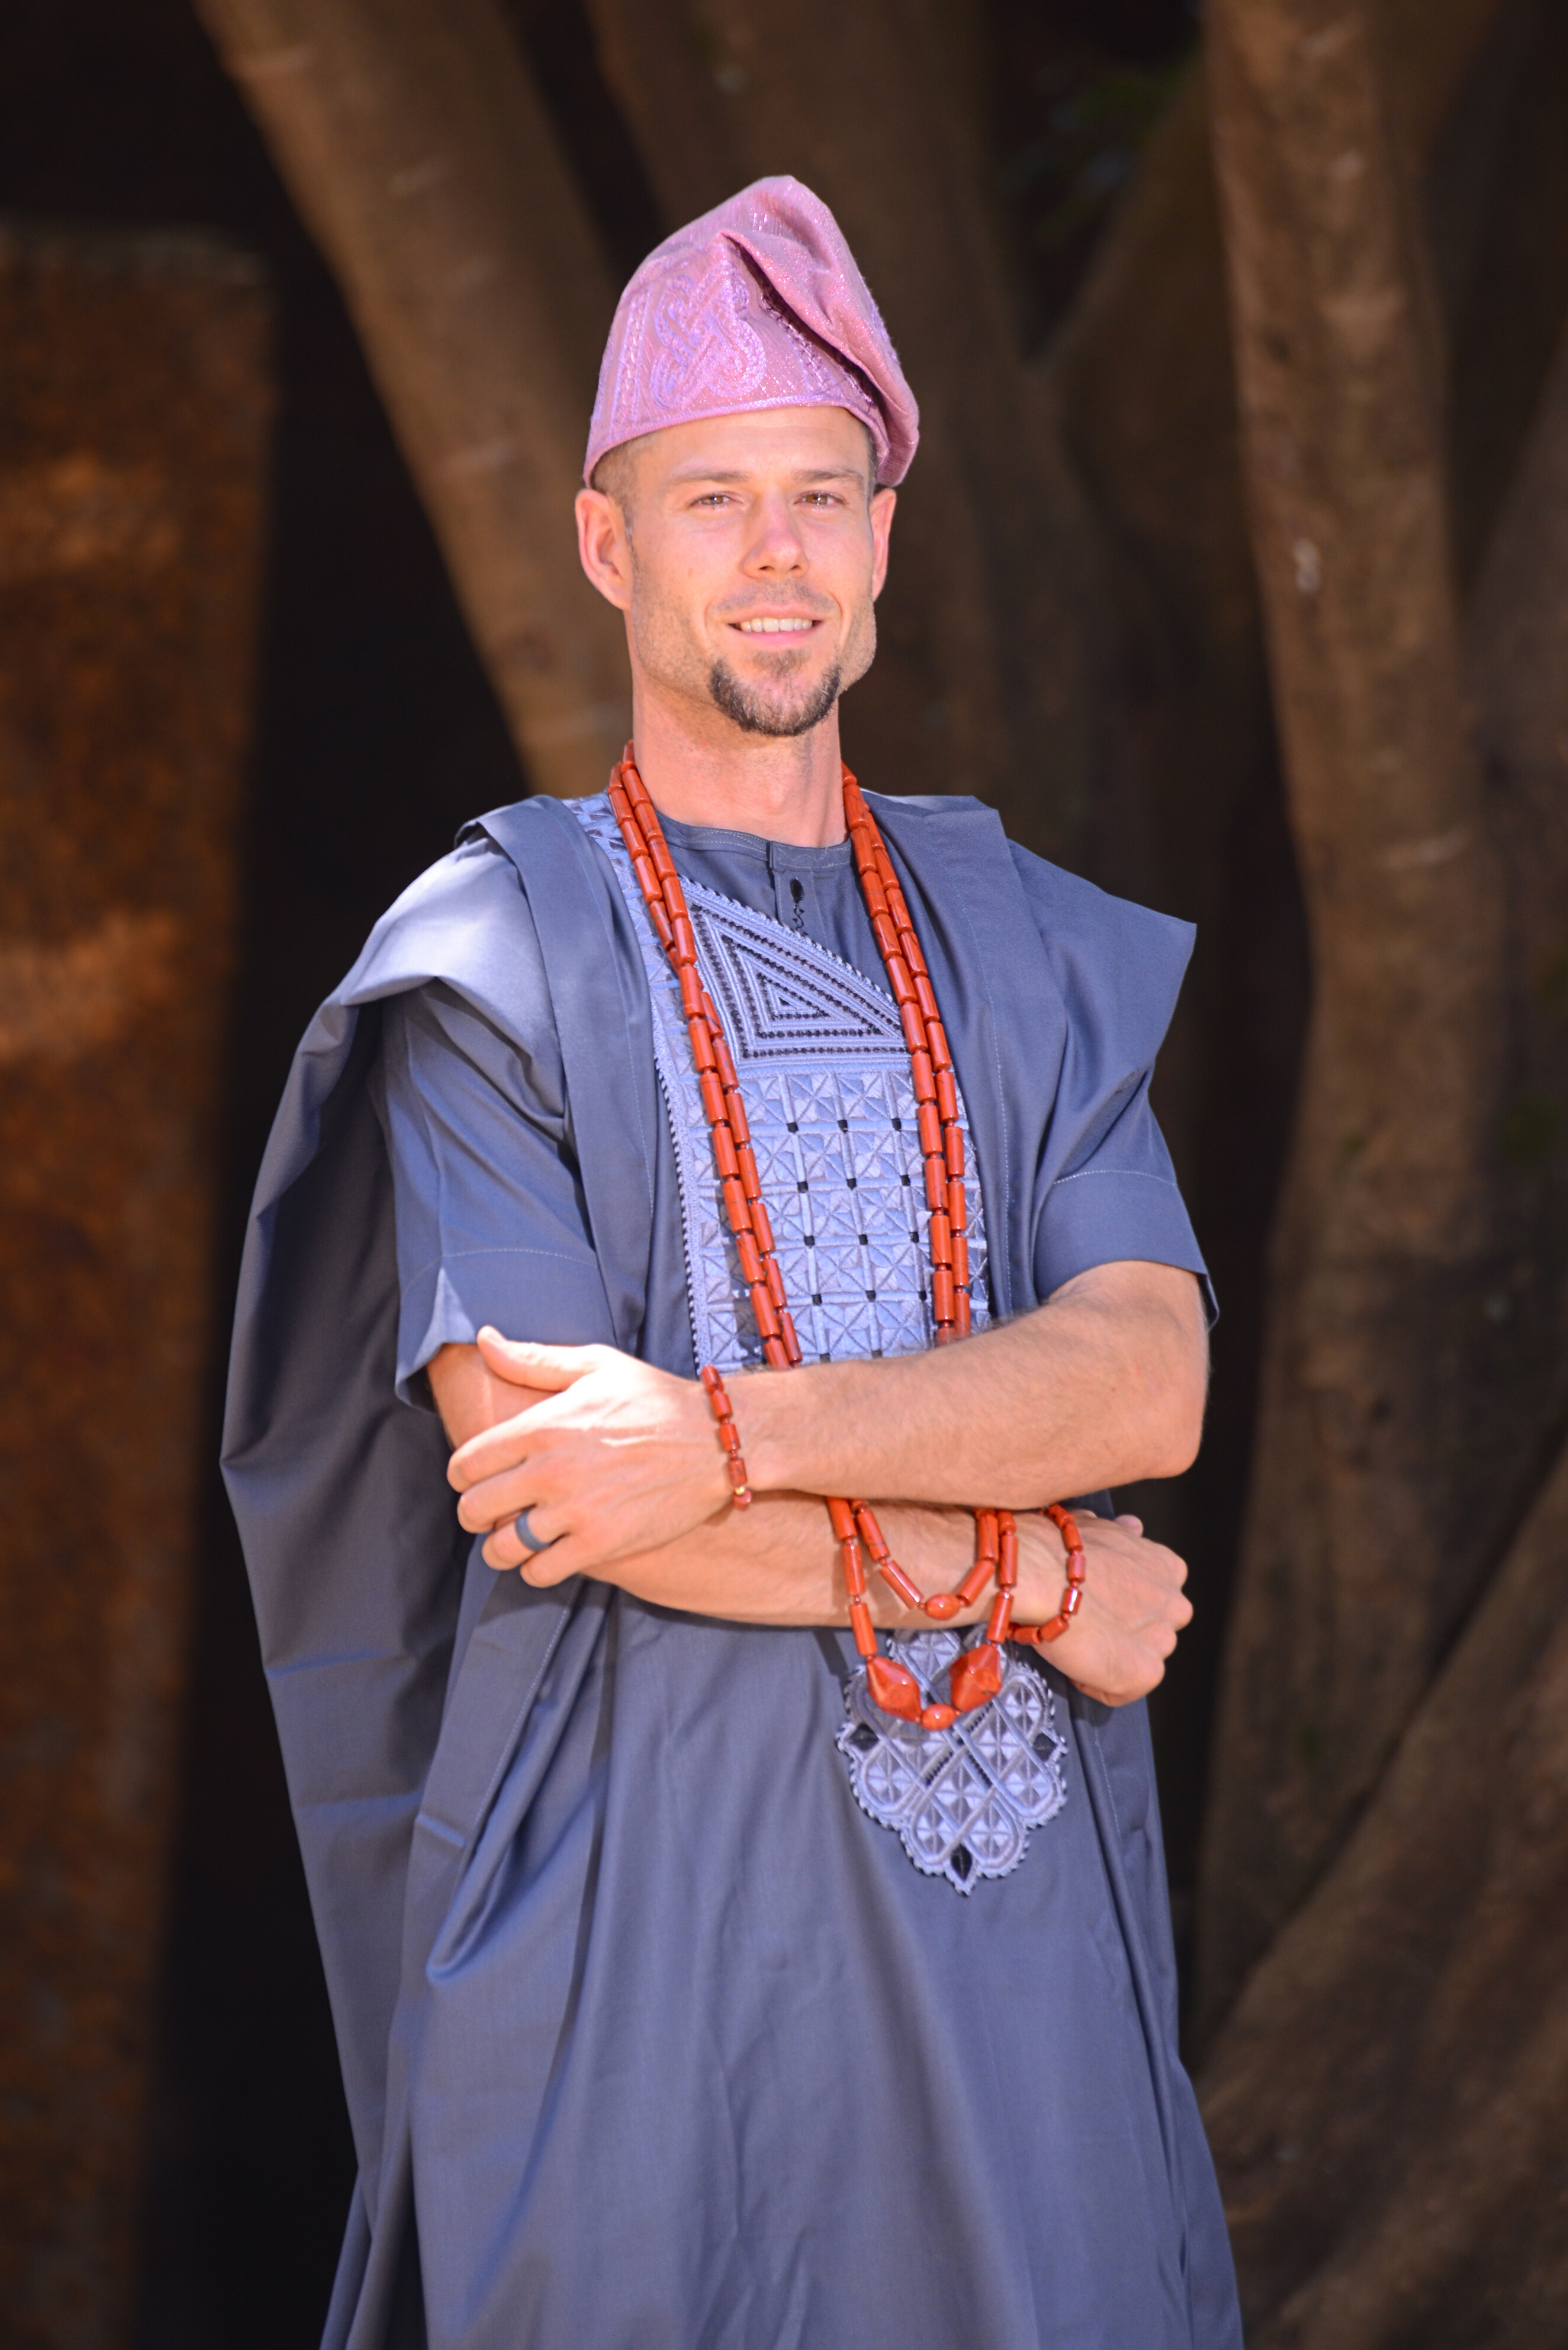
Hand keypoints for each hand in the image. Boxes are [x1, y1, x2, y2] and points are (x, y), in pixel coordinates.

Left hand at [446, 1328, 732, 1581]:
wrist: (716, 1441)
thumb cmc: (654, 1399)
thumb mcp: (595, 1365)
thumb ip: (532, 1359)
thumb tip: (482, 1338)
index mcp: (542, 1426)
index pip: (465, 1464)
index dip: (463, 1474)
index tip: (475, 1477)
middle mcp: (552, 1471)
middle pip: (474, 1509)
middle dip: (473, 1512)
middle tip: (489, 1510)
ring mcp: (576, 1512)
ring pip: (502, 1548)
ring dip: (500, 1546)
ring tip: (513, 1537)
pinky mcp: (602, 1544)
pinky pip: (541, 1572)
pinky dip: (534, 1568)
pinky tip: (545, 1553)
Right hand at [1019, 1511, 1190, 1705]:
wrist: (1040, 1573)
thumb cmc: (1058, 1548)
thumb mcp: (1098, 1527)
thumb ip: (1122, 1535)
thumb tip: (1134, 1528)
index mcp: (1169, 1568)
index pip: (1157, 1596)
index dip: (1125, 1602)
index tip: (1096, 1601)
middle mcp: (1175, 1605)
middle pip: (1154, 1629)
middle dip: (1126, 1631)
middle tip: (1087, 1624)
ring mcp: (1162, 1642)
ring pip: (1139, 1660)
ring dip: (1112, 1656)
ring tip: (1076, 1643)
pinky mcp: (1144, 1673)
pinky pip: (1121, 1690)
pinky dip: (1096, 1684)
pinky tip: (1073, 1662)